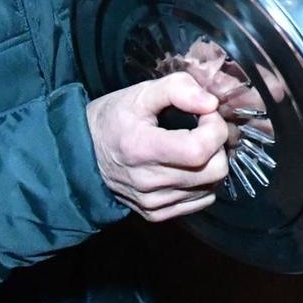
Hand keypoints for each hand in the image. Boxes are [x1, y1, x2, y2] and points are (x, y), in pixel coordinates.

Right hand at [85, 73, 231, 221]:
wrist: (83, 153)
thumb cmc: (114, 119)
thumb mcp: (141, 93)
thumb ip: (178, 89)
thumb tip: (210, 103)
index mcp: (142, 149)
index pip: (200, 149)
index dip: (214, 127)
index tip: (206, 113)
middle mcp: (148, 182)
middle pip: (214, 170)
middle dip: (218, 145)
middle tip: (204, 128)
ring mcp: (152, 203)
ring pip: (212, 187)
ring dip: (212, 163)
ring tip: (195, 145)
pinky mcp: (156, 214)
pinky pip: (201, 200)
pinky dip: (204, 182)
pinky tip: (189, 166)